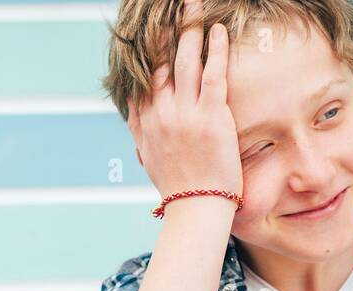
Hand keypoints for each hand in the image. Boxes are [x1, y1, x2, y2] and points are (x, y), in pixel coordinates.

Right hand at [126, 0, 242, 203]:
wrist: (195, 209)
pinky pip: (213, 74)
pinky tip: (217, 31)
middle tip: (172, 7)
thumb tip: (135, 118)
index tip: (148, 30)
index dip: (146, 49)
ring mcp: (185, 113)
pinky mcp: (211, 117)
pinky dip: (215, 50)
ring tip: (194, 6)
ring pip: (185, 61)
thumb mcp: (148, 157)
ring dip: (190, 29)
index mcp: (145, 121)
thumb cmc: (177, 187)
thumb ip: (140, 132)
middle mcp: (161, 113)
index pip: (142, 76)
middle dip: (166, 31)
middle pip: (161, 61)